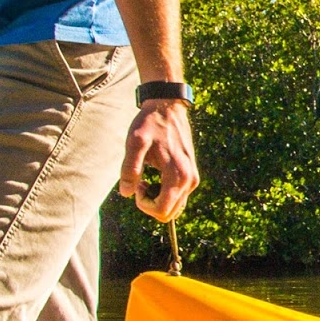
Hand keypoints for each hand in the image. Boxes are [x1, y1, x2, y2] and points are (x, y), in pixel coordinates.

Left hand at [119, 100, 197, 222]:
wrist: (168, 107)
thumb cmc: (150, 124)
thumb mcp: (135, 143)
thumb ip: (130, 169)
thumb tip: (126, 193)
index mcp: (177, 175)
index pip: (162, 211)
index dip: (144, 205)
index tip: (137, 185)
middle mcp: (190, 181)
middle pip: (169, 213)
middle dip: (150, 204)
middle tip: (140, 183)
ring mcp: (193, 178)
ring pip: (175, 207)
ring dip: (158, 200)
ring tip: (146, 179)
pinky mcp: (192, 175)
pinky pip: (178, 197)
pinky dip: (164, 194)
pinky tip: (155, 177)